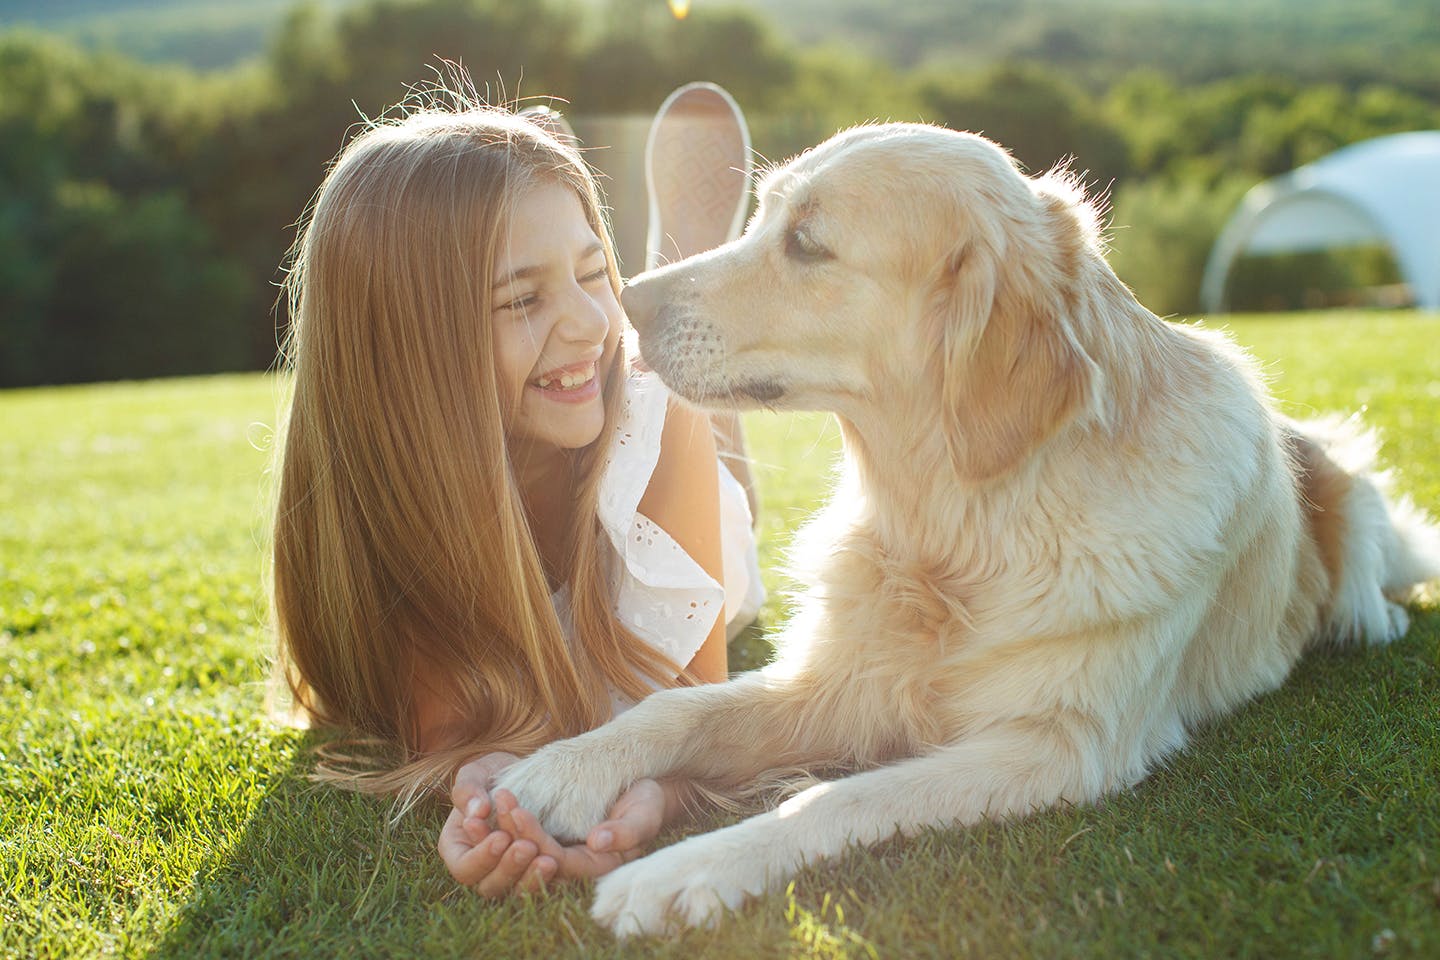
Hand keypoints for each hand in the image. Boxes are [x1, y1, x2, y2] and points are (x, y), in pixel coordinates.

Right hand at [437, 752, 558, 896]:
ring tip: (549, 860)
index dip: (481, 857)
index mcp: (458, 849)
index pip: (464, 868)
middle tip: (527, 847)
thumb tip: (476, 811)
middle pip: (490, 886)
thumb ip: (468, 790)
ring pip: (516, 892)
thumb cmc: (492, 774)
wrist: (523, 776)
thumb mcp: (477, 773)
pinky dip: (549, 878)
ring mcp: (507, 875)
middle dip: (509, 868)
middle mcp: (481, 869)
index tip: (500, 836)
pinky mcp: (531, 873)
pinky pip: (539, 885)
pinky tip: (558, 862)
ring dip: (531, 878)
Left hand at [488, 778, 667, 883]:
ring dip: (500, 830)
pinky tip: (490, 802)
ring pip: (521, 853)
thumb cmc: (647, 802)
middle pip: (532, 859)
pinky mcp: (549, 838)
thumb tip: (597, 841)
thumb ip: (626, 832)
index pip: (558, 862)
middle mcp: (571, 867)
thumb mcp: (644, 815)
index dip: (536, 839)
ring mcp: (557, 853)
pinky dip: (502, 824)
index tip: (518, 812)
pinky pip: (519, 839)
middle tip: (498, 803)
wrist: (642, 790)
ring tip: (487, 802)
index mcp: (595, 868)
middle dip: (510, 834)